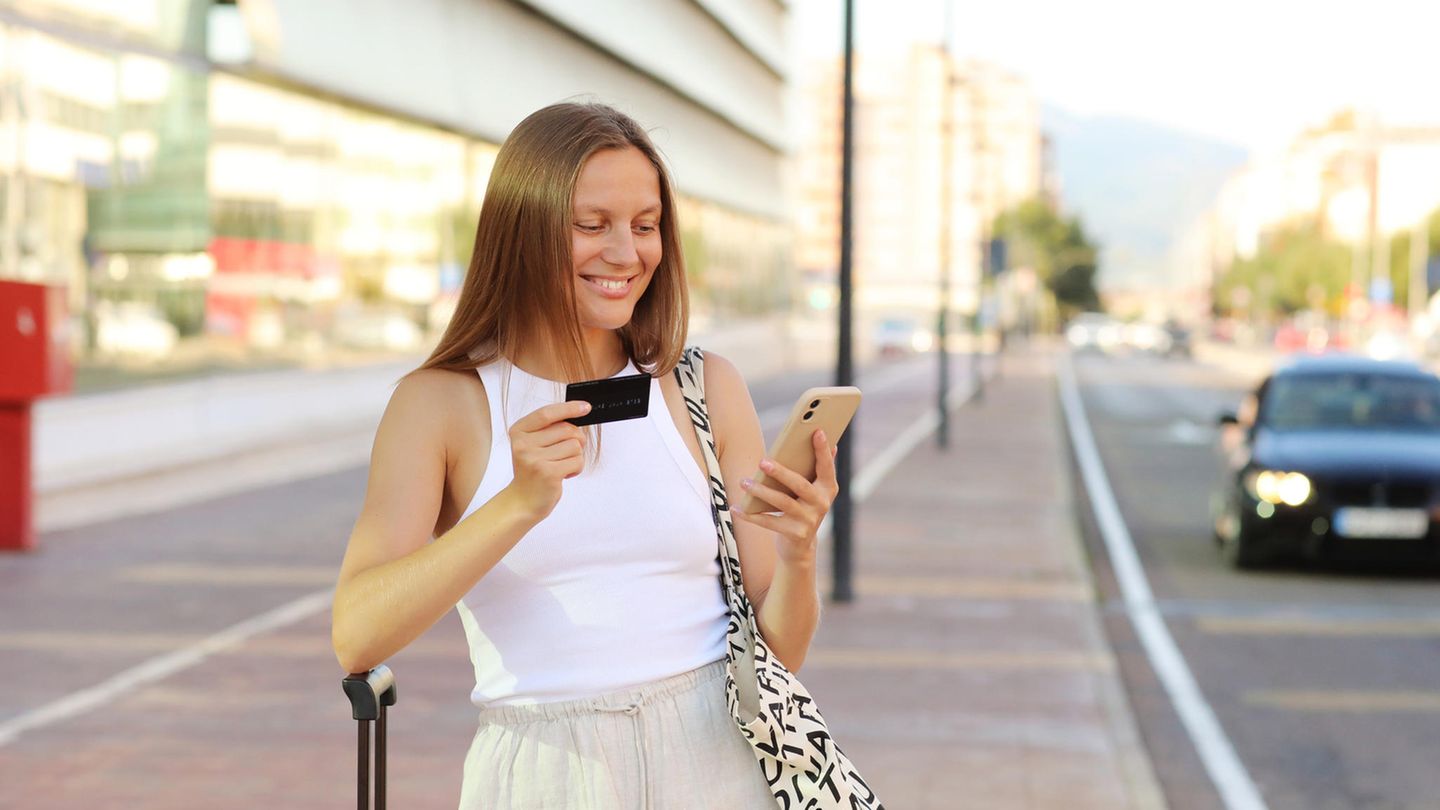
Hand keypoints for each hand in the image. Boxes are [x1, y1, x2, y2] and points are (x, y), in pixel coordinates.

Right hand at [503, 401, 590, 520]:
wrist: (522, 501)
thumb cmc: (532, 471)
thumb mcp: (533, 445)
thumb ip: (549, 429)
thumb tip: (579, 412)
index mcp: (519, 432)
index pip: (547, 413)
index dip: (569, 408)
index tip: (586, 407)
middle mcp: (523, 444)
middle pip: (567, 429)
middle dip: (576, 440)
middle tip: (567, 453)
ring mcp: (534, 459)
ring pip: (575, 445)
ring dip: (575, 457)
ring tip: (561, 466)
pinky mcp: (548, 473)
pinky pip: (577, 461)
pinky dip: (576, 468)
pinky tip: (563, 475)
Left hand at [732, 429, 838, 563]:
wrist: (800, 546)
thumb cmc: (802, 507)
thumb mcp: (812, 490)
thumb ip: (817, 469)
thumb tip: (830, 443)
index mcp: (828, 488)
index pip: (826, 466)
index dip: (823, 449)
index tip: (816, 431)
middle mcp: (822, 504)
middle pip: (800, 485)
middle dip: (781, 472)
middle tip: (762, 461)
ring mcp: (809, 520)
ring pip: (782, 502)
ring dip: (761, 491)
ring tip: (744, 482)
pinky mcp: (795, 534)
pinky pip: (769, 522)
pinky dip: (750, 515)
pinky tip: (736, 508)